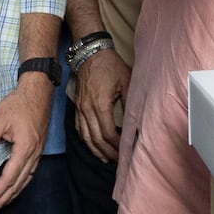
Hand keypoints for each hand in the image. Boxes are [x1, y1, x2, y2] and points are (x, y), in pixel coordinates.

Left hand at [0, 72, 52, 213]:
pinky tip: (11, 192)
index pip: (9, 178)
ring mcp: (38, 154)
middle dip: (1, 202)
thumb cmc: (17, 104)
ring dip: (10, 198)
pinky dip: (19, 187)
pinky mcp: (38, 151)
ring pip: (25, 182)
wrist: (38, 91)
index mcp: (25, 148)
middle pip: (17, 185)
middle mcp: (34, 154)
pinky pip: (29, 175)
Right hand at [74, 46, 129, 161]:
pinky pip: (79, 128)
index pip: (107, 133)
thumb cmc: (110, 65)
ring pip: (85, 136)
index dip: (116, 145)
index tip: (124, 150)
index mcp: (100, 104)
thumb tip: (136, 119)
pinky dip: (86, 140)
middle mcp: (87, 109)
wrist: (90, 53)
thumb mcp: (126, 80)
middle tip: (117, 160)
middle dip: (107, 151)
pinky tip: (93, 146)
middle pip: (95, 138)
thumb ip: (130, 101)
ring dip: (95, 149)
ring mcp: (80, 108)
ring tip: (105, 158)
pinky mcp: (77, 107)